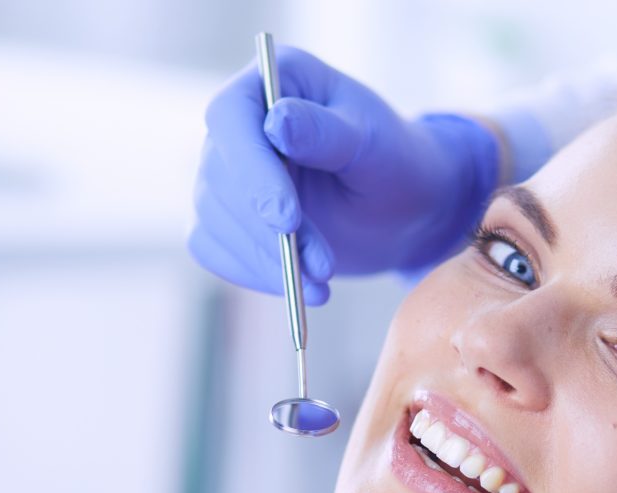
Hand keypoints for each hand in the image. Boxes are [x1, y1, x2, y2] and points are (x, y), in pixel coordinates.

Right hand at [188, 46, 498, 304]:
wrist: (402, 209)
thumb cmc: (395, 161)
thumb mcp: (373, 142)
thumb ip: (326, 132)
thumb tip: (276, 122)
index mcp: (274, 81)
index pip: (231, 117)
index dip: (251, 169)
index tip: (286, 219)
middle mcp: (239, 123)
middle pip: (220, 177)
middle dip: (267, 232)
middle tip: (322, 266)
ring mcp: (227, 171)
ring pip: (214, 219)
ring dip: (267, 259)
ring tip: (323, 278)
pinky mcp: (226, 217)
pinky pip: (213, 248)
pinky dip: (252, 273)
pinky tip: (297, 287)